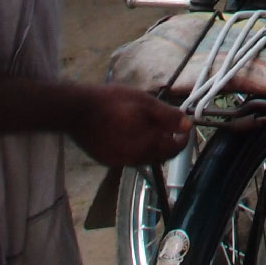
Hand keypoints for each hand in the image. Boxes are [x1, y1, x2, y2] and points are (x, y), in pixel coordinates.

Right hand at [67, 84, 192, 168]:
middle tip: (169, 126)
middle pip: (160, 156)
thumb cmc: (112, 102)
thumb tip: (187, 125)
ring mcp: (119, 162)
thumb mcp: (144, 102)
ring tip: (149, 126)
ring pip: (144, 158)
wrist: (78, 111)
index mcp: (146, 146)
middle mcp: (134, 159)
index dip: (183, 140)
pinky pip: (129, 157)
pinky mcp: (107, 160)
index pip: (173, 150)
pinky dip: (136, 147)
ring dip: (152, 146)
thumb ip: (168, 116)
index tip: (184, 128)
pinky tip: (130, 132)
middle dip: (168, 143)